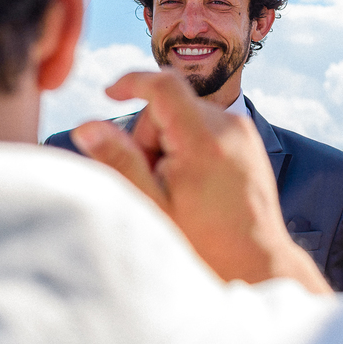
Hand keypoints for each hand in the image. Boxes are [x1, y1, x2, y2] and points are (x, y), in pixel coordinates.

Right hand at [71, 70, 330, 293]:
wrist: (257, 261)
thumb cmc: (204, 242)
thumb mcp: (153, 205)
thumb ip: (120, 162)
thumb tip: (86, 126)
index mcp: (205, 139)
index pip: (163, 85)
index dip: (131, 82)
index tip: (108, 93)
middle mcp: (229, 126)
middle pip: (170, 106)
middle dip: (151, 136)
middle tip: (154, 181)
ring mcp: (243, 131)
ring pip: (186, 116)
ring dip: (169, 142)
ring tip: (176, 187)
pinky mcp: (249, 139)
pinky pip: (206, 127)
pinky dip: (190, 145)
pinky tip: (193, 183)